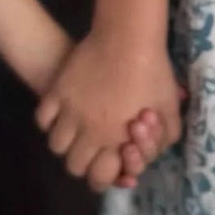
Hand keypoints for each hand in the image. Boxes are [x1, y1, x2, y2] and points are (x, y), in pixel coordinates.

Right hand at [36, 28, 183, 194]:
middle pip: (74, 166)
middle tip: (91, 148)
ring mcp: (70, 112)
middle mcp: (90, 132)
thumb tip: (153, 153)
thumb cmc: (153, 72)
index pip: (99, 177)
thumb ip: (165, 138)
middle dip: (84, 161)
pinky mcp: (57, 92)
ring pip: (56, 145)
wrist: (128, 36)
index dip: (103, 176)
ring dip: (66, 143)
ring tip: (75, 131)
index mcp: (117, 140)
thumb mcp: (171, 110)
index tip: (108, 162)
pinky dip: (49, 121)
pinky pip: (42, 118)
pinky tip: (61, 114)